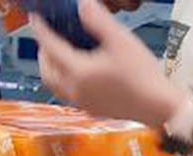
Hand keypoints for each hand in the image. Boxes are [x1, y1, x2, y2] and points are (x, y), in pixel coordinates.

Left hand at [30, 0, 187, 127]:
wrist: (157, 107)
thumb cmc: (142, 75)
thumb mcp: (121, 41)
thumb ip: (99, 21)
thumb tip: (83, 5)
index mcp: (78, 72)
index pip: (51, 48)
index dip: (41, 32)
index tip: (35, 20)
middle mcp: (74, 90)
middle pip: (46, 70)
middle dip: (42, 52)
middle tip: (47, 36)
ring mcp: (81, 102)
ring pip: (53, 84)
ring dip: (50, 67)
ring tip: (57, 53)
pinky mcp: (90, 109)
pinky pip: (66, 92)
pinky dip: (62, 79)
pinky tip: (75, 70)